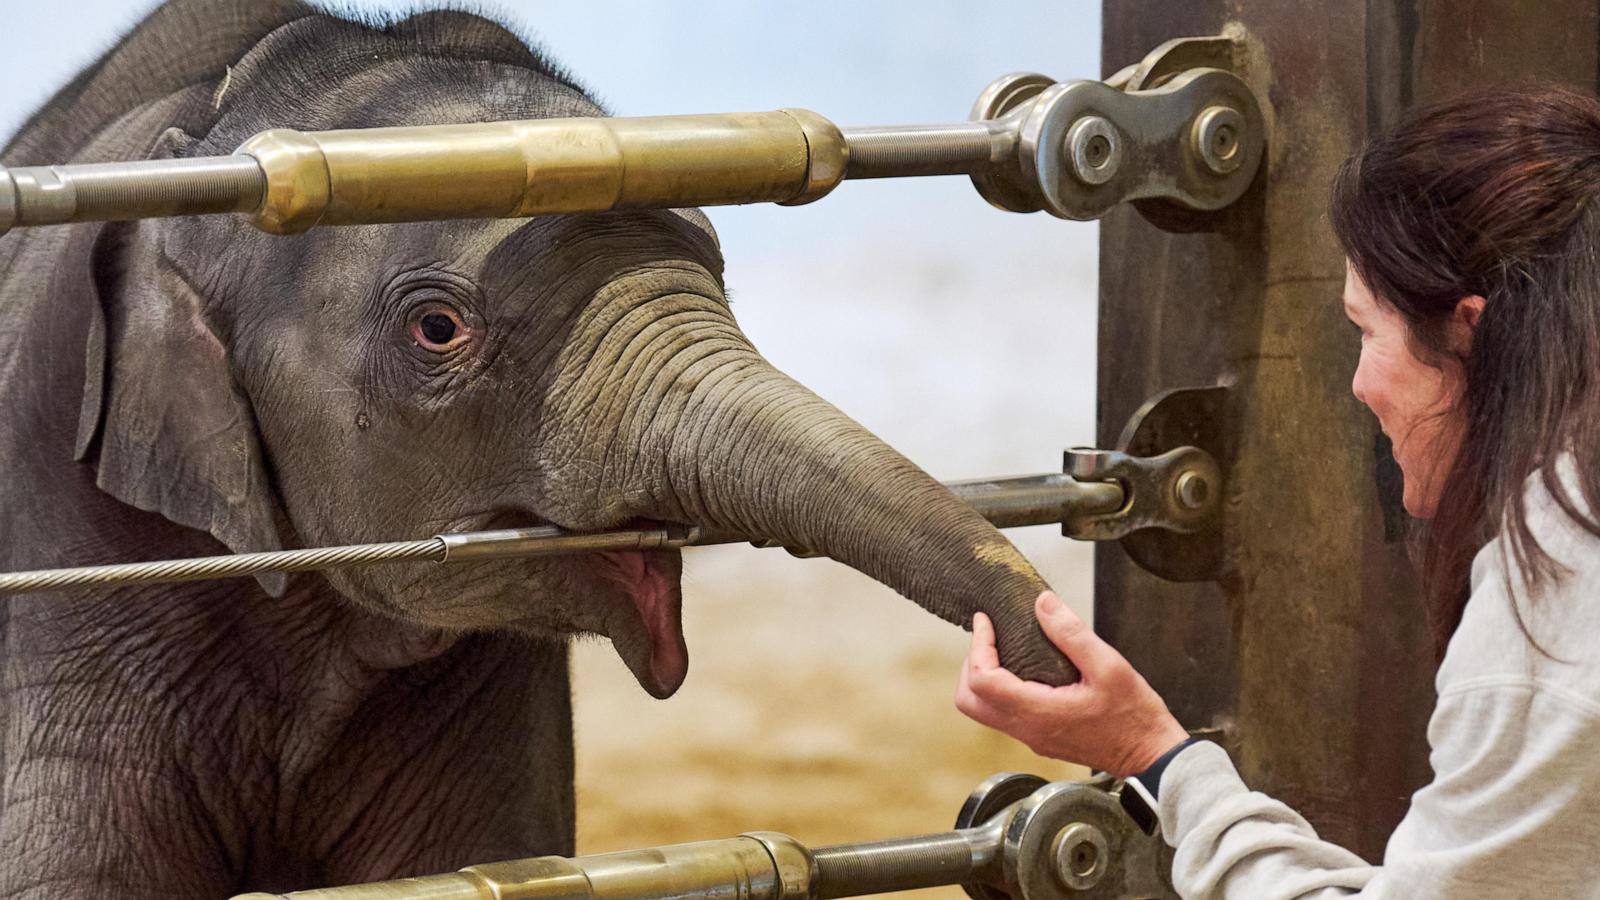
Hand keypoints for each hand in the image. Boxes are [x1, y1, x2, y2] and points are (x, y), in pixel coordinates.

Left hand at [955, 591, 1189, 776]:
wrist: (1150, 756)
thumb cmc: (1135, 716)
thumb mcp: (1109, 666)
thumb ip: (1072, 634)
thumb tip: (1042, 604)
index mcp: (1038, 712)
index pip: (982, 681)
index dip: (977, 646)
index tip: (985, 621)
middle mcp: (1028, 729)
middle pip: (970, 701)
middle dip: (971, 664)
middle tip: (988, 636)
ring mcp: (1033, 737)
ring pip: (984, 710)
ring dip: (984, 677)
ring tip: (1002, 648)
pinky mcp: (1041, 738)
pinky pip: (1005, 715)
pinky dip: (1001, 689)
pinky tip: (1023, 668)